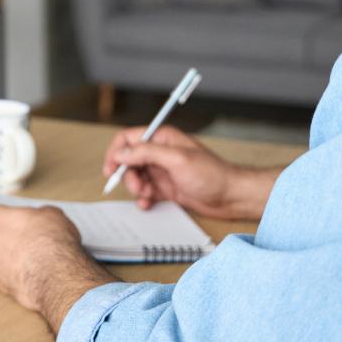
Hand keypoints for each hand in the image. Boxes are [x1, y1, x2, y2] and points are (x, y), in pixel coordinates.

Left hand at [0, 205, 117, 332]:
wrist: (58, 274)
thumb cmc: (53, 240)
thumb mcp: (50, 214)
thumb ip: (36, 217)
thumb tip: (41, 221)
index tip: (1, 218)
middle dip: (6, 239)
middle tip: (27, 239)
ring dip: (13, 259)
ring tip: (36, 259)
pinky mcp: (4, 288)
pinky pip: (9, 278)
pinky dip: (20, 276)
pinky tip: (38, 274)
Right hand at [103, 126, 281, 220]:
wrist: (231, 197)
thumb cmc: (212, 175)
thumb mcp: (177, 159)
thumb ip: (146, 153)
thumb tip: (121, 153)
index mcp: (163, 138)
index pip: (129, 138)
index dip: (116, 152)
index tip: (111, 168)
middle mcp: (161, 152)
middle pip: (129, 160)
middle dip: (127, 175)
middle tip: (136, 187)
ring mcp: (163, 170)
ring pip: (136, 177)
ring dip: (135, 188)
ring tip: (146, 196)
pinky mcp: (166, 187)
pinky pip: (145, 191)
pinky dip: (143, 198)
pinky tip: (147, 203)